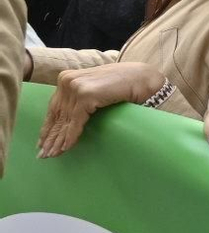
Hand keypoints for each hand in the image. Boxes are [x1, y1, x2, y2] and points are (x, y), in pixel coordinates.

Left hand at [37, 61, 167, 157]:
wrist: (143, 77)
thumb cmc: (123, 84)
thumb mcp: (94, 90)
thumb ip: (79, 98)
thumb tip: (66, 119)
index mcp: (67, 77)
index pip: (54, 107)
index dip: (48, 126)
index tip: (43, 142)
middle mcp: (67, 80)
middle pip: (57, 115)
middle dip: (51, 136)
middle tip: (44, 154)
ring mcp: (76, 87)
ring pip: (65, 120)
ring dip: (58, 140)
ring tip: (53, 154)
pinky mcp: (86, 95)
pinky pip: (76, 122)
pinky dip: (70, 136)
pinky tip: (66, 148)